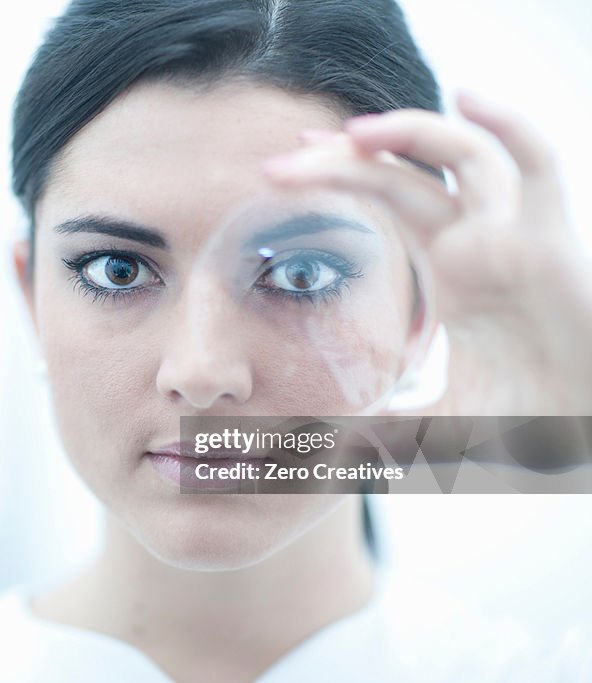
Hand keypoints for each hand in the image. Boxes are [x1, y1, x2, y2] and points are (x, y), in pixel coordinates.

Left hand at [263, 92, 591, 414]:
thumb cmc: (531, 418)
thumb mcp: (439, 419)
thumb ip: (385, 429)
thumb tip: (323, 453)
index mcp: (449, 266)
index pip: (385, 198)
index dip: (338, 176)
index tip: (282, 170)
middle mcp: (477, 238)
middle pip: (402, 173)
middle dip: (341, 160)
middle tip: (279, 163)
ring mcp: (515, 233)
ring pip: (461, 154)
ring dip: (407, 132)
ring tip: (348, 134)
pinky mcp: (554, 241)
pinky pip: (538, 163)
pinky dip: (508, 123)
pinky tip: (468, 95)